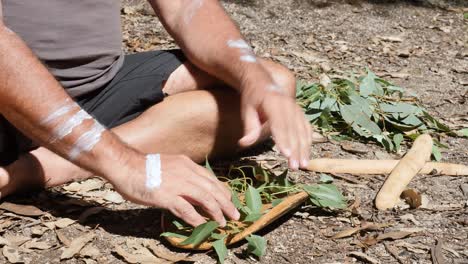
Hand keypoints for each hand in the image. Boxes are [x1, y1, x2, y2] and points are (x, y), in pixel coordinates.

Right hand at [108, 153, 239, 226]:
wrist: (125, 165)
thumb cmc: (143, 167)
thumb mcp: (168, 166)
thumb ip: (181, 175)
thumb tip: (190, 189)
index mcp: (187, 164)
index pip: (211, 179)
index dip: (222, 191)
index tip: (229, 201)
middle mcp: (186, 172)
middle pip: (213, 189)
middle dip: (226, 204)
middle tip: (235, 215)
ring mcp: (178, 184)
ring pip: (205, 199)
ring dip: (216, 212)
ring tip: (223, 223)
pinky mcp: (167, 196)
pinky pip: (187, 209)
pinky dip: (197, 218)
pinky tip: (202, 225)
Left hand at [239, 79, 311, 169]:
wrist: (262, 81)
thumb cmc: (252, 98)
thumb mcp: (246, 110)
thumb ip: (249, 128)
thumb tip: (244, 143)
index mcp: (273, 102)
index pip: (279, 124)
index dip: (283, 140)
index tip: (286, 154)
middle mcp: (288, 105)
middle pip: (293, 130)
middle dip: (295, 150)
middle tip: (295, 166)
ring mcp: (296, 108)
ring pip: (302, 131)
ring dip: (304, 148)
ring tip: (303, 165)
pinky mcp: (299, 112)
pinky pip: (306, 128)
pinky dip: (308, 141)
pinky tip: (307, 153)